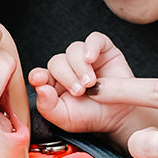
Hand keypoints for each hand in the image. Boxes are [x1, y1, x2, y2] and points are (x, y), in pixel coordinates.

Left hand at [29, 32, 157, 143]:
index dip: (38, 75)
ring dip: (80, 66)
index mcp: (53, 83)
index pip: (40, 74)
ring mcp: (84, 57)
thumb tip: (39, 87)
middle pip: (57, 61)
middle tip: (80, 91)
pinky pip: (94, 39)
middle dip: (67, 76)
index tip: (41, 79)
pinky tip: (91, 58)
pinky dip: (91, 46)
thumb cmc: (90, 117)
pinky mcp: (103, 49)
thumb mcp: (65, 118)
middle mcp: (67, 68)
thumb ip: (48, 106)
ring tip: (91, 83)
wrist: (118, 117)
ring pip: (74, 50)